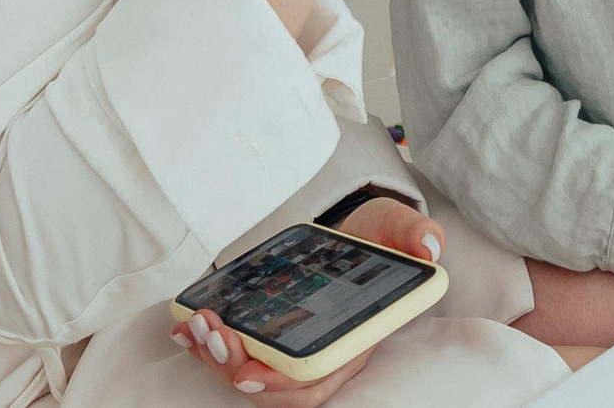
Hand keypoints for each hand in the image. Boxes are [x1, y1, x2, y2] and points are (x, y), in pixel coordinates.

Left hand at [175, 200, 444, 399]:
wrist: (358, 228)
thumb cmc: (379, 236)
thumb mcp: (399, 227)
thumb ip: (416, 235)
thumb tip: (428, 247)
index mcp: (355, 337)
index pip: (321, 375)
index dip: (283, 383)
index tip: (250, 373)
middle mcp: (322, 350)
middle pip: (279, 385)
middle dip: (240, 370)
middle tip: (215, 337)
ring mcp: (292, 341)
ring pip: (253, 372)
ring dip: (218, 358)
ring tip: (200, 326)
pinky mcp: (267, 328)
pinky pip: (236, 352)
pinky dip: (205, 347)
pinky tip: (185, 328)